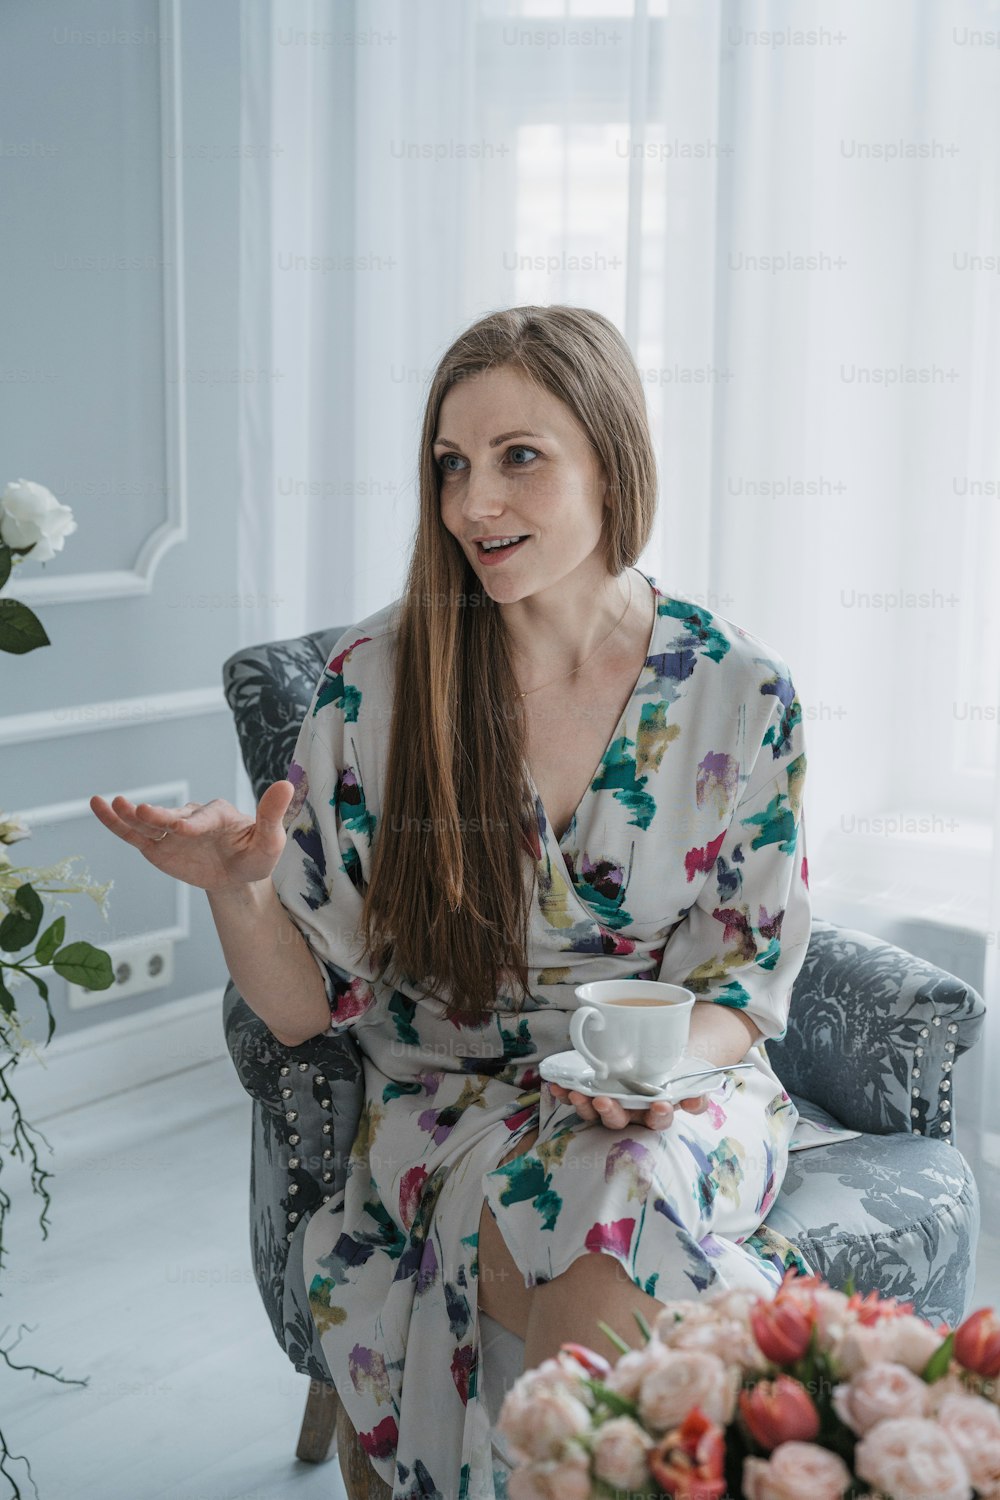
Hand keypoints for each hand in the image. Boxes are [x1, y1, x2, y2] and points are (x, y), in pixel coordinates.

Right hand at [89, 780, 296, 892]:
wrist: (238, 874)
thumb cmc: (255, 855)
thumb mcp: (270, 840)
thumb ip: (272, 814)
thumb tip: (286, 784)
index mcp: (218, 814)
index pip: (202, 819)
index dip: (192, 826)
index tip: (181, 831)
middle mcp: (191, 817)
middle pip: (172, 818)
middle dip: (158, 816)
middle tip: (141, 811)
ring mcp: (171, 831)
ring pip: (148, 824)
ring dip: (130, 815)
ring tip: (112, 803)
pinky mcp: (157, 846)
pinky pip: (133, 834)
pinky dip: (115, 822)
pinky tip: (98, 806)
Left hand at [545, 1079, 712, 1130]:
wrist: (656, 1063)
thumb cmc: (671, 1075)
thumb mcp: (687, 1081)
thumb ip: (695, 1091)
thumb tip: (695, 1100)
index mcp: (653, 1114)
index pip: (658, 1120)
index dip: (659, 1115)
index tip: (660, 1105)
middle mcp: (629, 1115)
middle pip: (619, 1121)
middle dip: (610, 1113)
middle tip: (603, 1101)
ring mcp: (608, 1108)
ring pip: (593, 1115)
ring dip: (583, 1106)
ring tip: (576, 1094)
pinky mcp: (590, 1098)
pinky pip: (576, 1100)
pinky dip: (565, 1095)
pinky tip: (556, 1086)